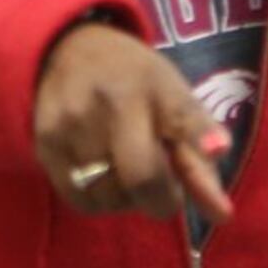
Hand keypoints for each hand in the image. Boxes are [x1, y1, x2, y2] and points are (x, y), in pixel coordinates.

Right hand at [31, 21, 230, 224]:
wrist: (66, 50)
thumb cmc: (135, 83)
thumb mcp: (174, 101)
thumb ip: (199, 157)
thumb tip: (223, 216)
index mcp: (154, 85)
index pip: (183, 117)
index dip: (201, 142)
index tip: (218, 157)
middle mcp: (111, 100)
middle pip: (143, 176)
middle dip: (162, 200)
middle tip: (162, 188)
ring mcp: (72, 123)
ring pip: (112, 197)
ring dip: (129, 200)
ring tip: (127, 171)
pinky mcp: (45, 144)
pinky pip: (82, 200)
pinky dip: (100, 200)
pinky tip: (104, 177)